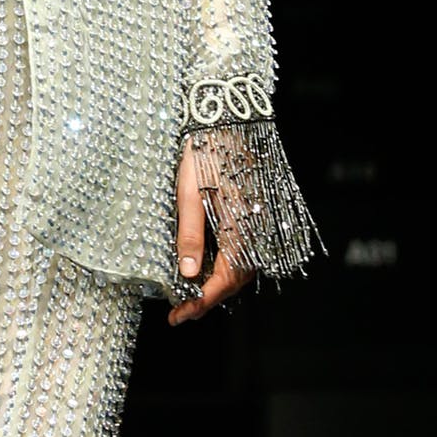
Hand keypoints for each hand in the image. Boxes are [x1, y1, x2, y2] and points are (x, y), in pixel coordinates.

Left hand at [166, 140, 255, 327]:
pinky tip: (206, 267)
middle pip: (235, 280)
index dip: (200, 302)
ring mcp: (258, 222)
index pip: (224, 280)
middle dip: (207, 299)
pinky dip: (225, 266)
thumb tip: (187, 273)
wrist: (226, 119)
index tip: (178, 316)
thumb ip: (190, 234)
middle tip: (179, 311)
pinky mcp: (255, 214)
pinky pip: (244, 251)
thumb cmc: (205, 152)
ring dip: (217, 284)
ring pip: (241, 267)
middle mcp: (255, 230)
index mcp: (240, 228)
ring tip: (189, 295)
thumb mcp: (189, 194)